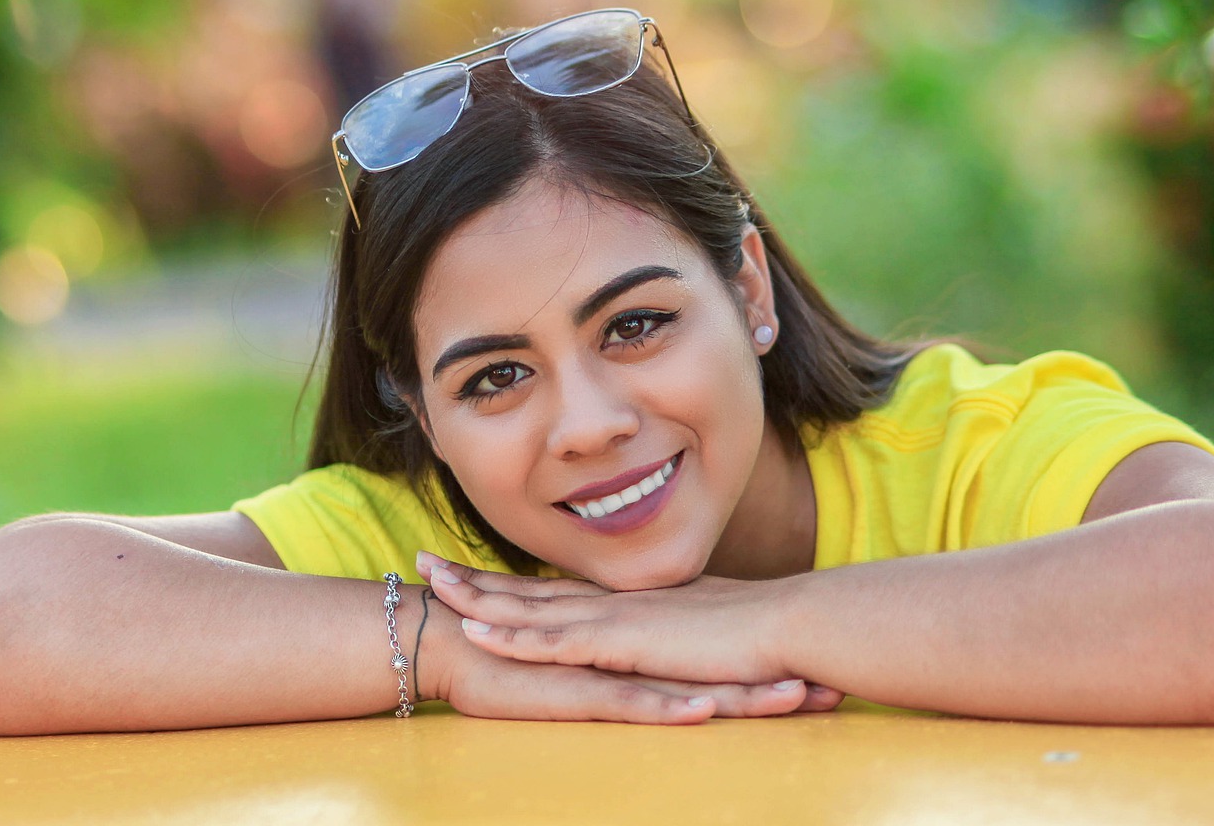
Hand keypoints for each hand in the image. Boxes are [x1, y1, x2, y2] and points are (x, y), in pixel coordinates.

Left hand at [416, 551, 825, 694]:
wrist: (791, 628)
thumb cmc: (759, 638)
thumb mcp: (699, 639)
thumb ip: (670, 642)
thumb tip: (659, 651)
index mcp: (626, 603)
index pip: (554, 590)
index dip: (508, 581)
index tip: (467, 571)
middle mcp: (612, 603)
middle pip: (527, 589)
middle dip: (473, 578)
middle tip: (422, 563)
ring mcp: (614, 619)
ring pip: (530, 607)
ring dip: (477, 597)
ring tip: (429, 586)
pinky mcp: (624, 643)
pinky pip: (557, 640)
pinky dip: (514, 633)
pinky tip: (478, 631)